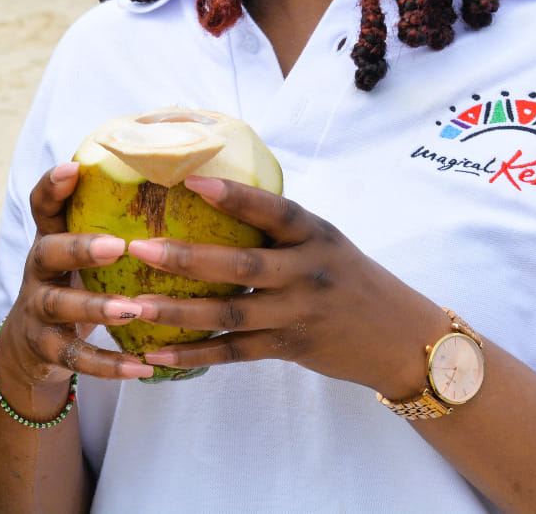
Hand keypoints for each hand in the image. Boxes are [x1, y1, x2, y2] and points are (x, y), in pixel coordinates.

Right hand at [0, 162, 155, 398]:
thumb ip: (108, 225)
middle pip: (48, 253)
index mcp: (50, 239)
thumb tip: (178, 186)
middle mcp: (38, 270)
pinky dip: (109, 364)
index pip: (42, 206)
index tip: (73, 169)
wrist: (30, 348)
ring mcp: (38, 311)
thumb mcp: (80, 253)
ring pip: (60, 306)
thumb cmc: (73, 284)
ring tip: (132, 310)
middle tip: (118, 246)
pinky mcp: (46, 349)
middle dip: (80, 248)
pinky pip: (77, 357)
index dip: (52, 186)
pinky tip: (141, 366)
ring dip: (96, 308)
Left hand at [126, 176, 447, 397]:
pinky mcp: (290, 347)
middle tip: (141, 248)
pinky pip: (234, 351)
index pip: (274, 210)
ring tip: (133, 306)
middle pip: (241, 266)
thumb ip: (279, 227)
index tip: (192, 180)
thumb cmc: (350, 278)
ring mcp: (298, 313)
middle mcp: (307, 272)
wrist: (403, 338)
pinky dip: (194, 354)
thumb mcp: (325, 241)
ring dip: (178, 312)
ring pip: (230, 314)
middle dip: (187, 258)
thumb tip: (209, 194)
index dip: (235, 195)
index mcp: (315, 235)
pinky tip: (157, 353)